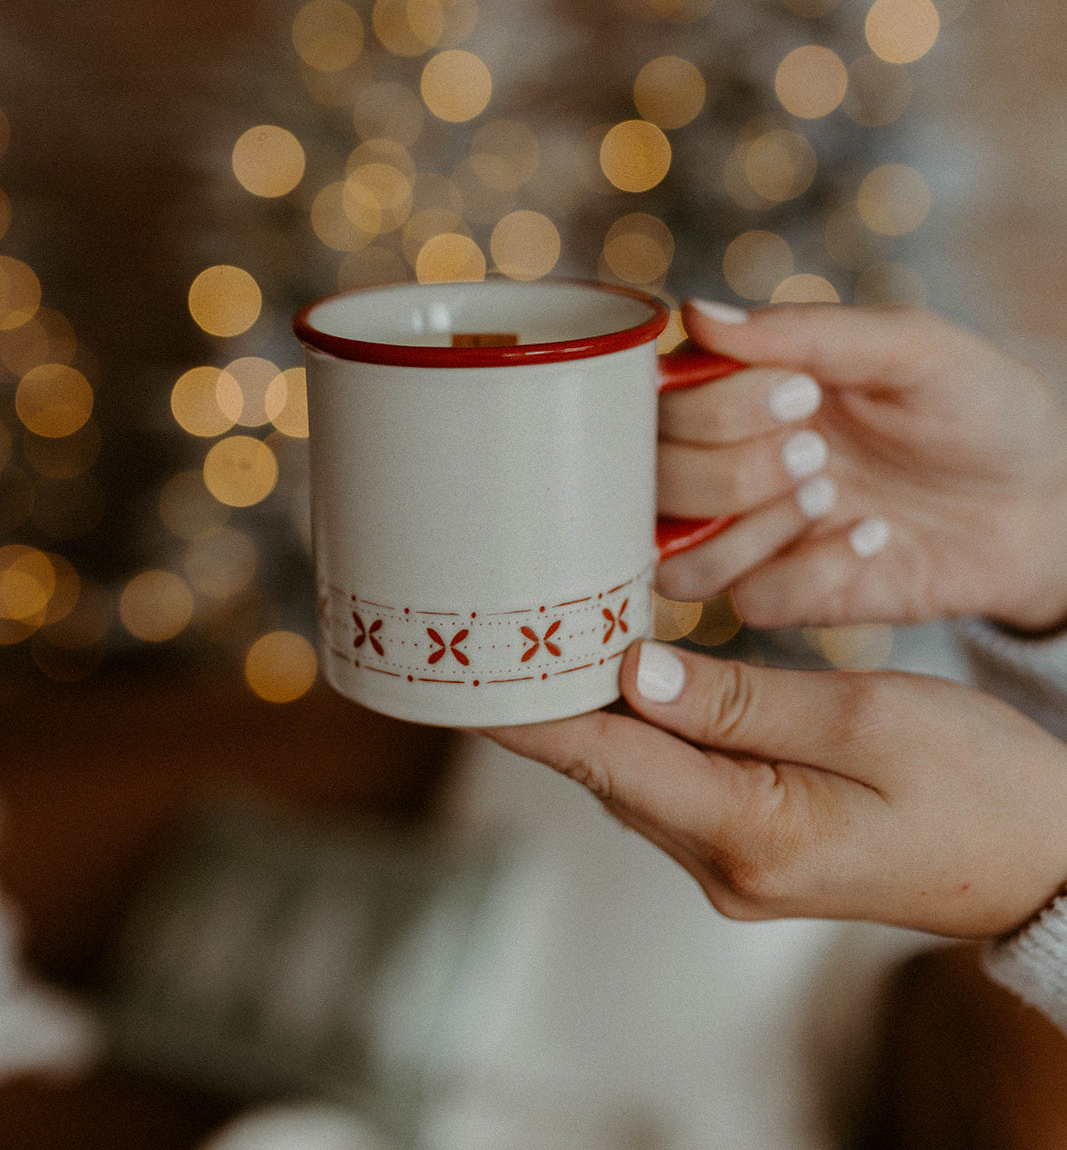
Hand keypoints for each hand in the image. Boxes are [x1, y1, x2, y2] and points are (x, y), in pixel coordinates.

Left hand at [484, 641, 1066, 937]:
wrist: (1040, 858)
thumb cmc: (977, 785)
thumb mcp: (867, 721)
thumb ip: (741, 700)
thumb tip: (633, 672)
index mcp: (748, 834)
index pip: (601, 763)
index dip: (524, 711)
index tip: (460, 662)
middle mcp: (724, 865)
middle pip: (606, 769)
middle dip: (554, 697)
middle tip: (507, 608)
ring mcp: (737, 866)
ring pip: (636, 775)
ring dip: (598, 710)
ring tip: (557, 623)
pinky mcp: (756, 849)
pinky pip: (676, 783)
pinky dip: (646, 729)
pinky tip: (637, 672)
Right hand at [657, 301, 1066, 632]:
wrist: (1045, 501)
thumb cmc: (978, 407)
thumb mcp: (911, 347)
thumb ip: (807, 329)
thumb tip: (696, 313)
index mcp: (743, 385)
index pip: (658, 399)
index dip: (712, 404)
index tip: (803, 392)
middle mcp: (729, 457)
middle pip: (652, 478)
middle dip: (732, 468)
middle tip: (819, 450)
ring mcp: (752, 533)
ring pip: (676, 555)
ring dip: (752, 525)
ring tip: (834, 495)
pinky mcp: (788, 595)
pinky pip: (749, 603)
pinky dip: (808, 572)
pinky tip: (871, 539)